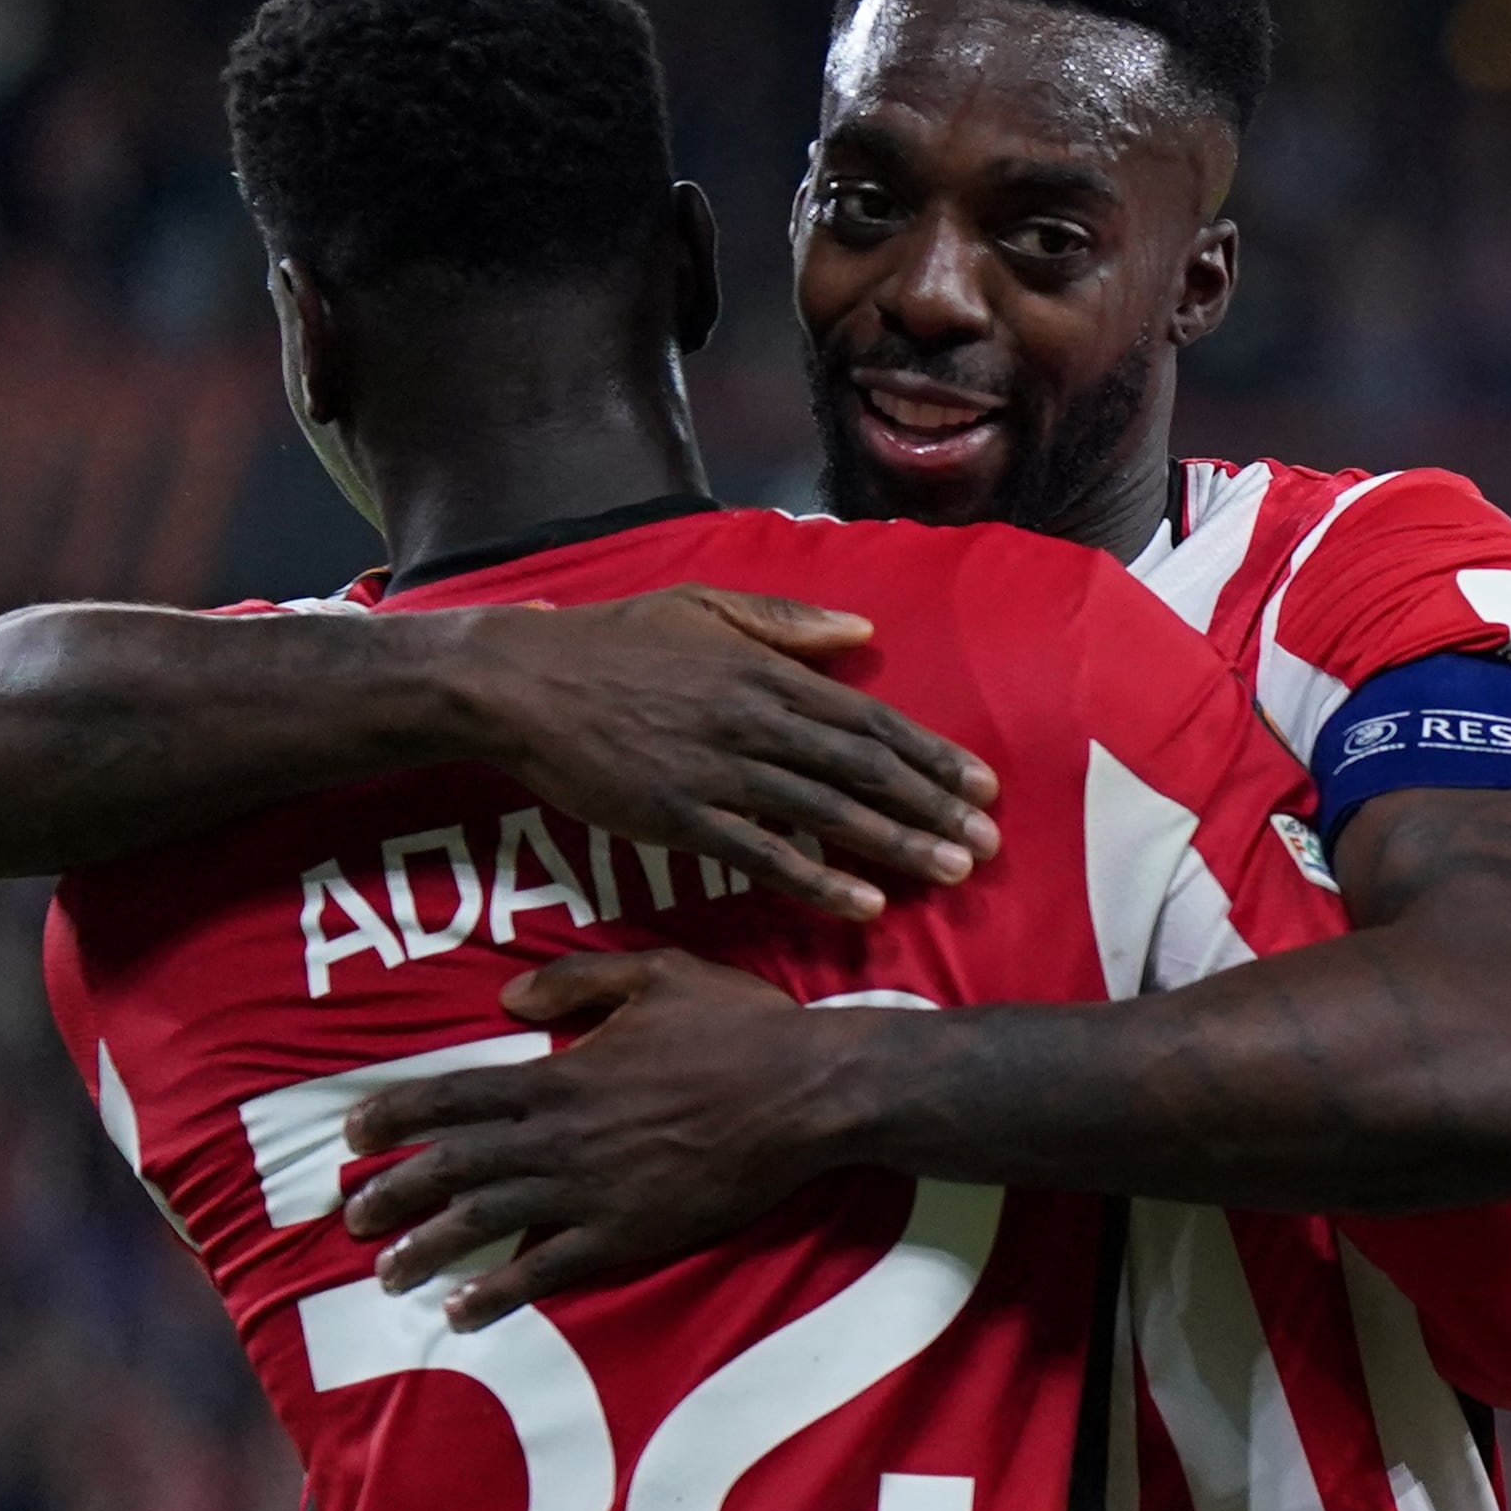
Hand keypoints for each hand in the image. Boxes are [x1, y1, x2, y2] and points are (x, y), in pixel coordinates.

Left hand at [340, 952, 841, 1323]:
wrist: (811, 1096)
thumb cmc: (744, 1029)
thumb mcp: (660, 975)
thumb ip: (579, 980)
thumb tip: (511, 997)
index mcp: (560, 1075)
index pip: (452, 1096)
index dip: (393, 1115)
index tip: (352, 1133)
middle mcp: (560, 1138)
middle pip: (449, 1169)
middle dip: (388, 1193)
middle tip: (349, 1216)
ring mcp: (591, 1191)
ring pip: (483, 1224)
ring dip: (425, 1249)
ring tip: (386, 1272)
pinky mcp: (629, 1234)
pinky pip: (547, 1269)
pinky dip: (498, 1293)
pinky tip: (463, 1311)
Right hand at [443, 589, 1003, 923]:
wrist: (522, 683)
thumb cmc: (613, 643)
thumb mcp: (703, 607)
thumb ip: (786, 622)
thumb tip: (861, 631)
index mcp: (766, 672)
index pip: (870, 720)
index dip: (931, 756)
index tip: (982, 785)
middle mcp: (754, 720)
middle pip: (863, 769)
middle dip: (933, 806)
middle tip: (988, 842)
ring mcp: (718, 771)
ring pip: (827, 812)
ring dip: (895, 844)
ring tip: (951, 871)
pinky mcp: (679, 816)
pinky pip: (763, 854)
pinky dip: (817, 879)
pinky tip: (862, 903)